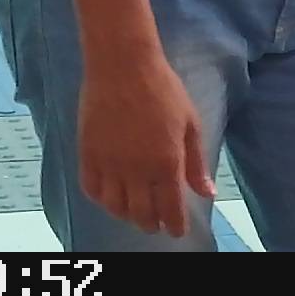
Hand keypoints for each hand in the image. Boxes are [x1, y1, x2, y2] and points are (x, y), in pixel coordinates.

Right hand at [78, 59, 215, 237]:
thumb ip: (196, 163)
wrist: (122, 64)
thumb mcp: (190, 123)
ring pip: (116, 207)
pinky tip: (111, 195)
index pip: (170, 210)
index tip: (177, 230)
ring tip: (134, 210)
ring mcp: (109, 164)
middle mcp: (137, 171)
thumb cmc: (162, 89)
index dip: (174, 226)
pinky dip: (102, 199)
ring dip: (127, 214)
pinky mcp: (87, 154)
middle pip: (142, 214)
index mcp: (166, 163)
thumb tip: (207, 193)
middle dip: (152, 223)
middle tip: (156, 221)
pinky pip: (92, 190)